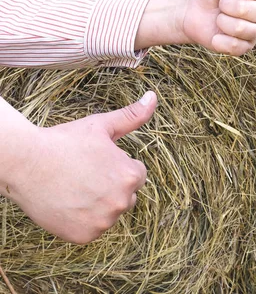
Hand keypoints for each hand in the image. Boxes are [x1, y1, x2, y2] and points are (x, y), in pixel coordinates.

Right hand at [5, 92, 156, 244]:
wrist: (24, 163)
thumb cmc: (64, 142)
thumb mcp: (102, 125)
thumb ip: (132, 116)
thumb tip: (153, 97)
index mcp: (131, 176)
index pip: (136, 175)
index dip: (114, 166)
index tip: (94, 161)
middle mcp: (122, 202)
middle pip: (125, 196)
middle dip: (110, 186)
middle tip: (82, 174)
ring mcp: (103, 222)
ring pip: (109, 213)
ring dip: (97, 204)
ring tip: (74, 188)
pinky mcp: (85, 236)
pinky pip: (92, 229)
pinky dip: (82, 220)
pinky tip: (67, 203)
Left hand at [178, 0, 255, 54]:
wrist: (191, 13)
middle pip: (246, 11)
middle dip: (224, 6)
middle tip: (220, 5)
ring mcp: (255, 33)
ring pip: (240, 29)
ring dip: (221, 23)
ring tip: (219, 19)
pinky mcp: (244, 49)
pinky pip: (234, 46)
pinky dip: (219, 41)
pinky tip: (216, 35)